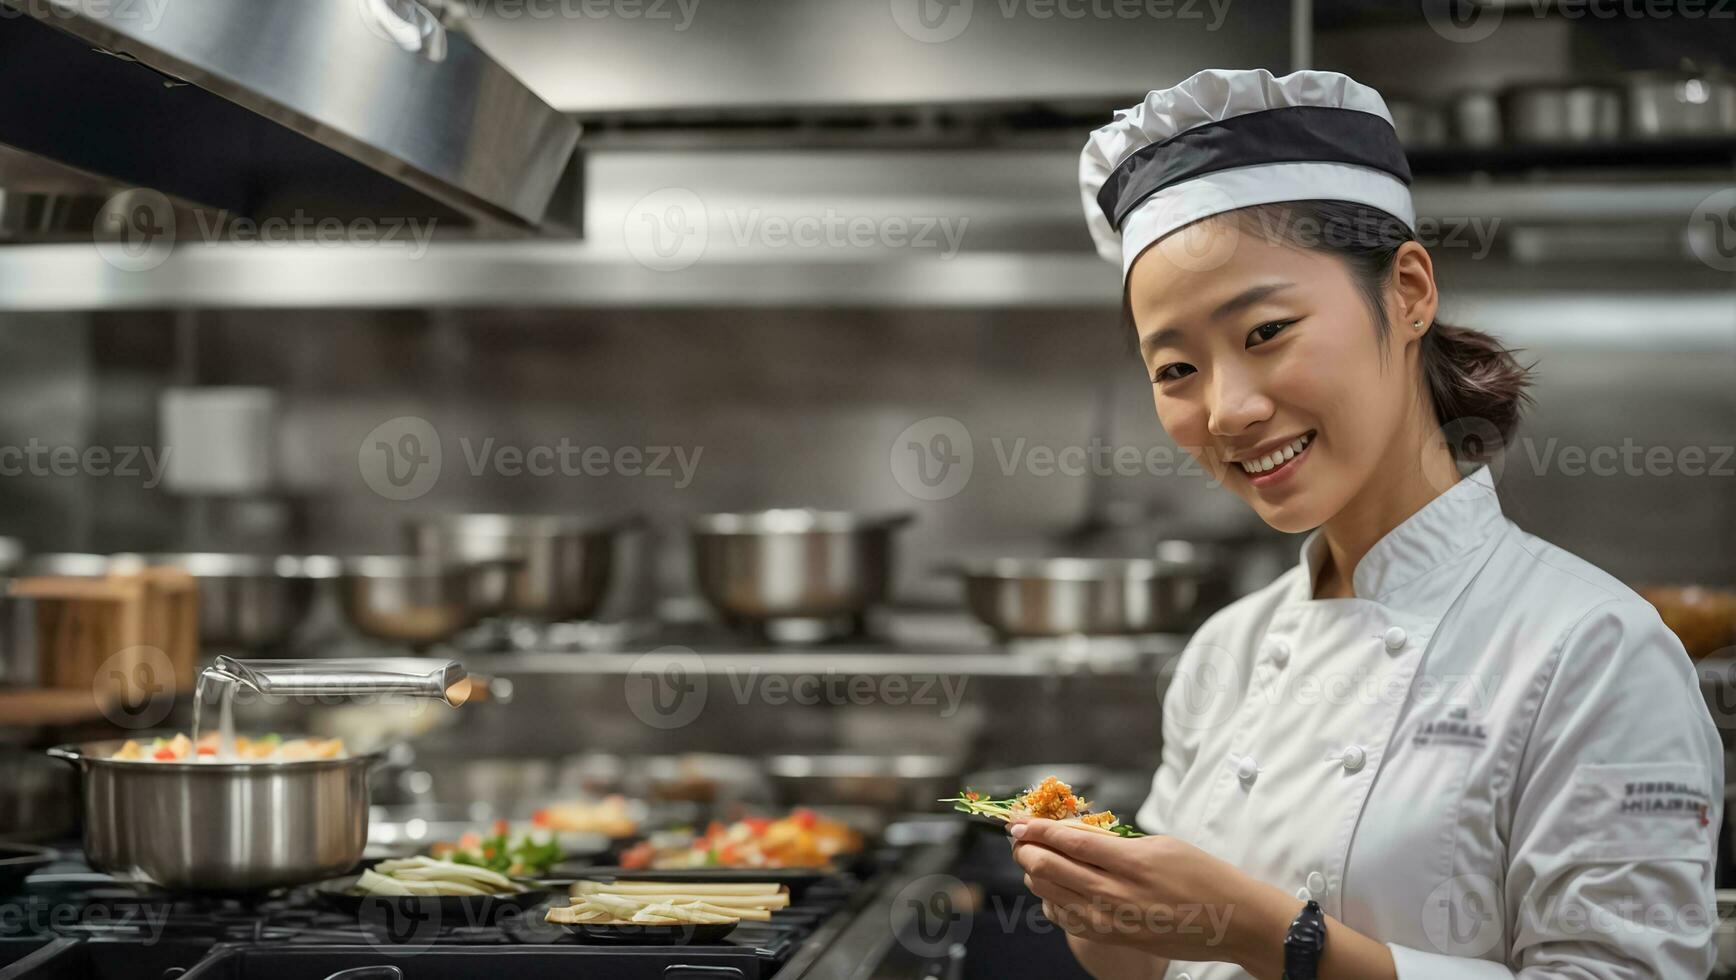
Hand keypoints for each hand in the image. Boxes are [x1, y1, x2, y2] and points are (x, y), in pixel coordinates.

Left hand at [1008, 819, 1298, 970]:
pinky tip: (1050, 889)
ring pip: (1053, 894)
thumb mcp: (1162, 844)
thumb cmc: (1204, 877)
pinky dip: (1051, 901)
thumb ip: (1118, 842)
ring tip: (1030, 857)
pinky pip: (1068, 919)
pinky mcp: (1113, 938)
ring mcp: (1111, 920)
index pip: (1069, 841)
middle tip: (1017, 835)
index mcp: (1130, 862)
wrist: (1233, 921)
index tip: (1019, 819)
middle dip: (1026, 849)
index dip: (1038, 829)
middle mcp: (1115, 894)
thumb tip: (1079, 835)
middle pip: (1051, 868)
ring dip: (1034, 873)